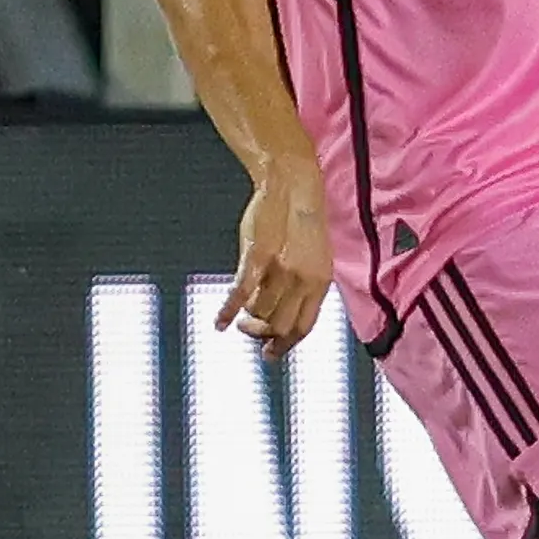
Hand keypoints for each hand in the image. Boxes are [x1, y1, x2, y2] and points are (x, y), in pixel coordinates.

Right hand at [222, 154, 336, 353]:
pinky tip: (218, 323)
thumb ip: (300, 285)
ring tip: (239, 310)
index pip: (304, 327)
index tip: (270, 355)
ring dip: (246, 316)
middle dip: (261, 334)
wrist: (293, 183)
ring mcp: (281, 271)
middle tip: (247, 329)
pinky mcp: (258, 258)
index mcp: (320, 282)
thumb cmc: (299, 219)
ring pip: (259, 312)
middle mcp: (304, 280)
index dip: (286, 344)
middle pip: (280, 326)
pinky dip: (227, 312)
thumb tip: (277, 312)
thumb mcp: (310, 256)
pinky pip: (240, 294)